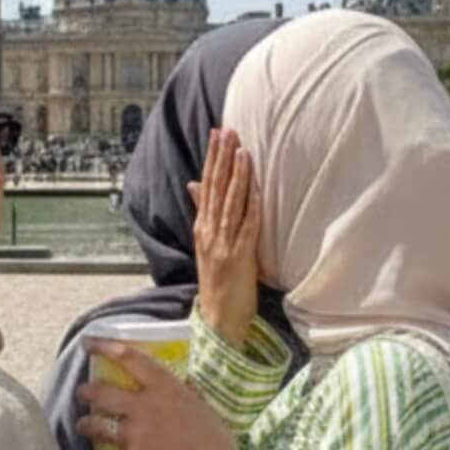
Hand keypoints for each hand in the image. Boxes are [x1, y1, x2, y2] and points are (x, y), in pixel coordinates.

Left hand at [77, 342, 236, 449]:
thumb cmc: (216, 440)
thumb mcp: (201, 406)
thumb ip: (183, 393)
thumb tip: (180, 384)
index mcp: (164, 387)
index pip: (129, 358)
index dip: (104, 347)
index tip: (87, 343)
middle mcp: (144, 407)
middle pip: (102, 392)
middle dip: (86, 392)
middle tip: (82, 392)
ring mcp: (135, 434)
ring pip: (95, 425)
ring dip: (85, 425)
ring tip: (82, 426)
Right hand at [187, 128, 260, 347]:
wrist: (218, 319)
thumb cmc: (217, 283)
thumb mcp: (207, 244)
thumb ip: (203, 213)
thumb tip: (194, 184)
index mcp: (203, 228)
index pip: (207, 185)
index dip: (213, 159)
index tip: (218, 133)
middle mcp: (210, 233)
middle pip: (216, 189)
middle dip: (222, 158)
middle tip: (227, 130)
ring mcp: (223, 245)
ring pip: (230, 204)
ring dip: (236, 176)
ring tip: (241, 150)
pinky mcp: (239, 257)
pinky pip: (247, 227)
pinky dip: (250, 207)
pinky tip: (255, 188)